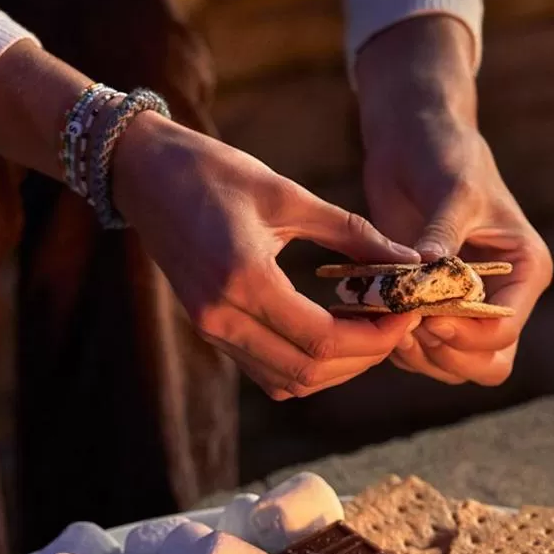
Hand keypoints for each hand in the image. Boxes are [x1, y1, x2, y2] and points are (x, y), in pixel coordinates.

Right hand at [112, 113, 420, 399]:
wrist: (144, 174)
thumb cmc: (214, 172)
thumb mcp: (288, 194)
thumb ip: (352, 232)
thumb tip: (410, 261)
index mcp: (244, 278)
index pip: (322, 338)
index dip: (375, 337)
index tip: (408, 312)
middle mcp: (223, 316)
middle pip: (309, 372)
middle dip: (364, 357)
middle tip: (397, 324)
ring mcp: (212, 329)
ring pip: (289, 381)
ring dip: (337, 368)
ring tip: (370, 330)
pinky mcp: (209, 330)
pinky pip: (266, 371)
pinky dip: (306, 365)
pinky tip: (332, 333)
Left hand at [355, 17, 552, 385]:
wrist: (413, 141)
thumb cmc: (445, 154)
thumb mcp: (452, 188)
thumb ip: (442, 235)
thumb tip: (427, 274)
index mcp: (525, 269)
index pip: (503, 330)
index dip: (464, 333)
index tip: (425, 313)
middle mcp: (503, 295)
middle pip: (485, 364)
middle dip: (443, 353)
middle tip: (404, 323)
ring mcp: (467, 307)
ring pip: (452, 365)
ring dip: (416, 353)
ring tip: (385, 314)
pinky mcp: (432, 308)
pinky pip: (420, 352)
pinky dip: (396, 343)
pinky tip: (373, 310)